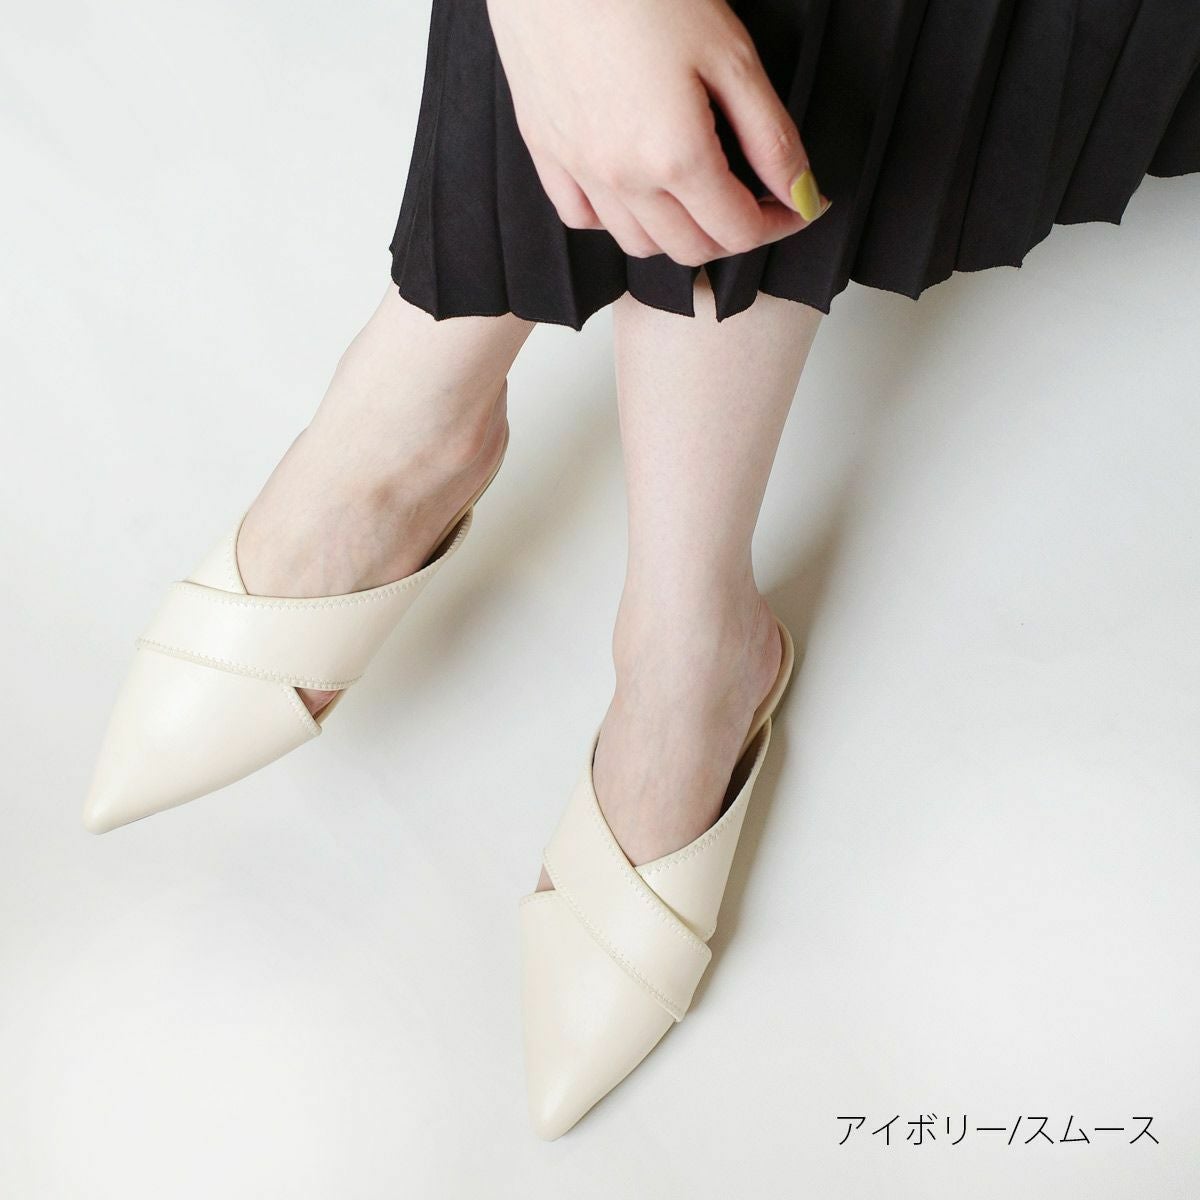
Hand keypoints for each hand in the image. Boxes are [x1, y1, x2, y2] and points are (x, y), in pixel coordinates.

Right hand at [486, 0, 828, 265]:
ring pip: (637, 244)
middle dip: (733, 233)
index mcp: (675, 156)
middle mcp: (623, 178)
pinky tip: (636, 188)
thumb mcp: (731, 54)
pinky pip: (582, 217)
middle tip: (756, 197)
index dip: (780, 225)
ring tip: (699, 193)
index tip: (799, 205)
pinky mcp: (545, 151)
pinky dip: (617, 219)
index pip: (738, 232)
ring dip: (678, 233)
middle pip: (690, 249)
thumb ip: (770, 137)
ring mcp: (578, 169)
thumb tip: (801, 195)